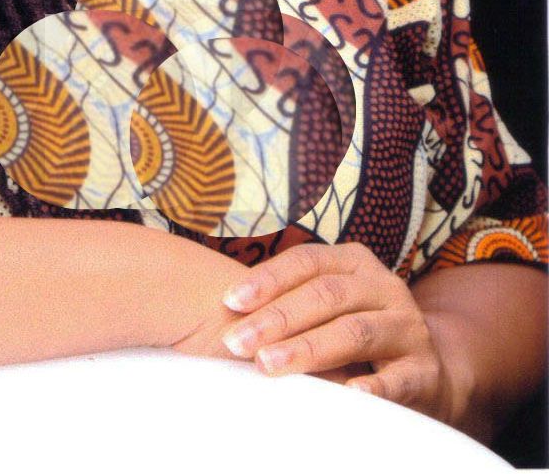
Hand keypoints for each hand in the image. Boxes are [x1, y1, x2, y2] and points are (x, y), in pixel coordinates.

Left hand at [193, 241, 459, 421]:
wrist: (429, 369)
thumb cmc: (358, 329)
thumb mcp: (330, 304)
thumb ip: (290, 299)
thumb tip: (227, 308)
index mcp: (355, 262)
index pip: (306, 261)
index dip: (267, 279)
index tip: (229, 302)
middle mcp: (384, 286)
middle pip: (326, 295)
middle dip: (277, 319)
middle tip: (237, 343)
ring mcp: (408, 326)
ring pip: (355, 331)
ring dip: (308, 349)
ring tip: (269, 365)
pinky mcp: (425, 370)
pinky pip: (398, 377)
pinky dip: (373, 386)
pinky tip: (348, 394)